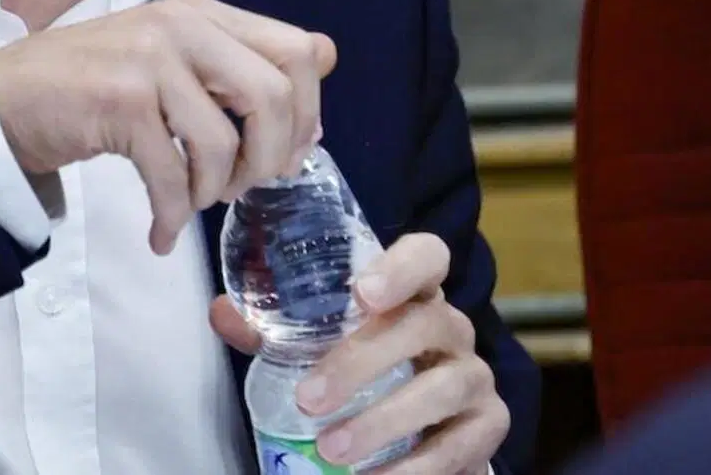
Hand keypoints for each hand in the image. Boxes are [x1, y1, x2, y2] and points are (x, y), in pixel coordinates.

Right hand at [0, 0, 335, 253]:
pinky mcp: (119, 103)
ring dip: (213, 190)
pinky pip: (171, 175)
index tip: (287, 152)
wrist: (6, 98)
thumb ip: (242, 57)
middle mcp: (184, 27)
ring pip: (223, 143)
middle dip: (270, 157)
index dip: (307, 111)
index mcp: (206, 13)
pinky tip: (159, 231)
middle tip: (242, 184)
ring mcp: (150, 61)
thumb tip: (326, 57)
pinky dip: (170, 215)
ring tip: (190, 201)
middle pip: (274, 96)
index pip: (298, 50)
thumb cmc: (96, 84)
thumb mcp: (176, 54)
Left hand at [209, 233, 507, 473]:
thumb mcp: (327, 344)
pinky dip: (412, 471)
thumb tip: (223, 313)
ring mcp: (474, 377)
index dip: (402, 267)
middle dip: (363, 361)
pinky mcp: (487, 427)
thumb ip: (277, 329)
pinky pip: (456, 447)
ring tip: (331, 449)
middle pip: (423, 324)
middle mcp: (453, 328)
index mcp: (416, 295)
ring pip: (443, 388)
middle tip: (309, 398)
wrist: (433, 428)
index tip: (363, 292)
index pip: (427, 256)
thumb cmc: (373, 373)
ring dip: (383, 421)